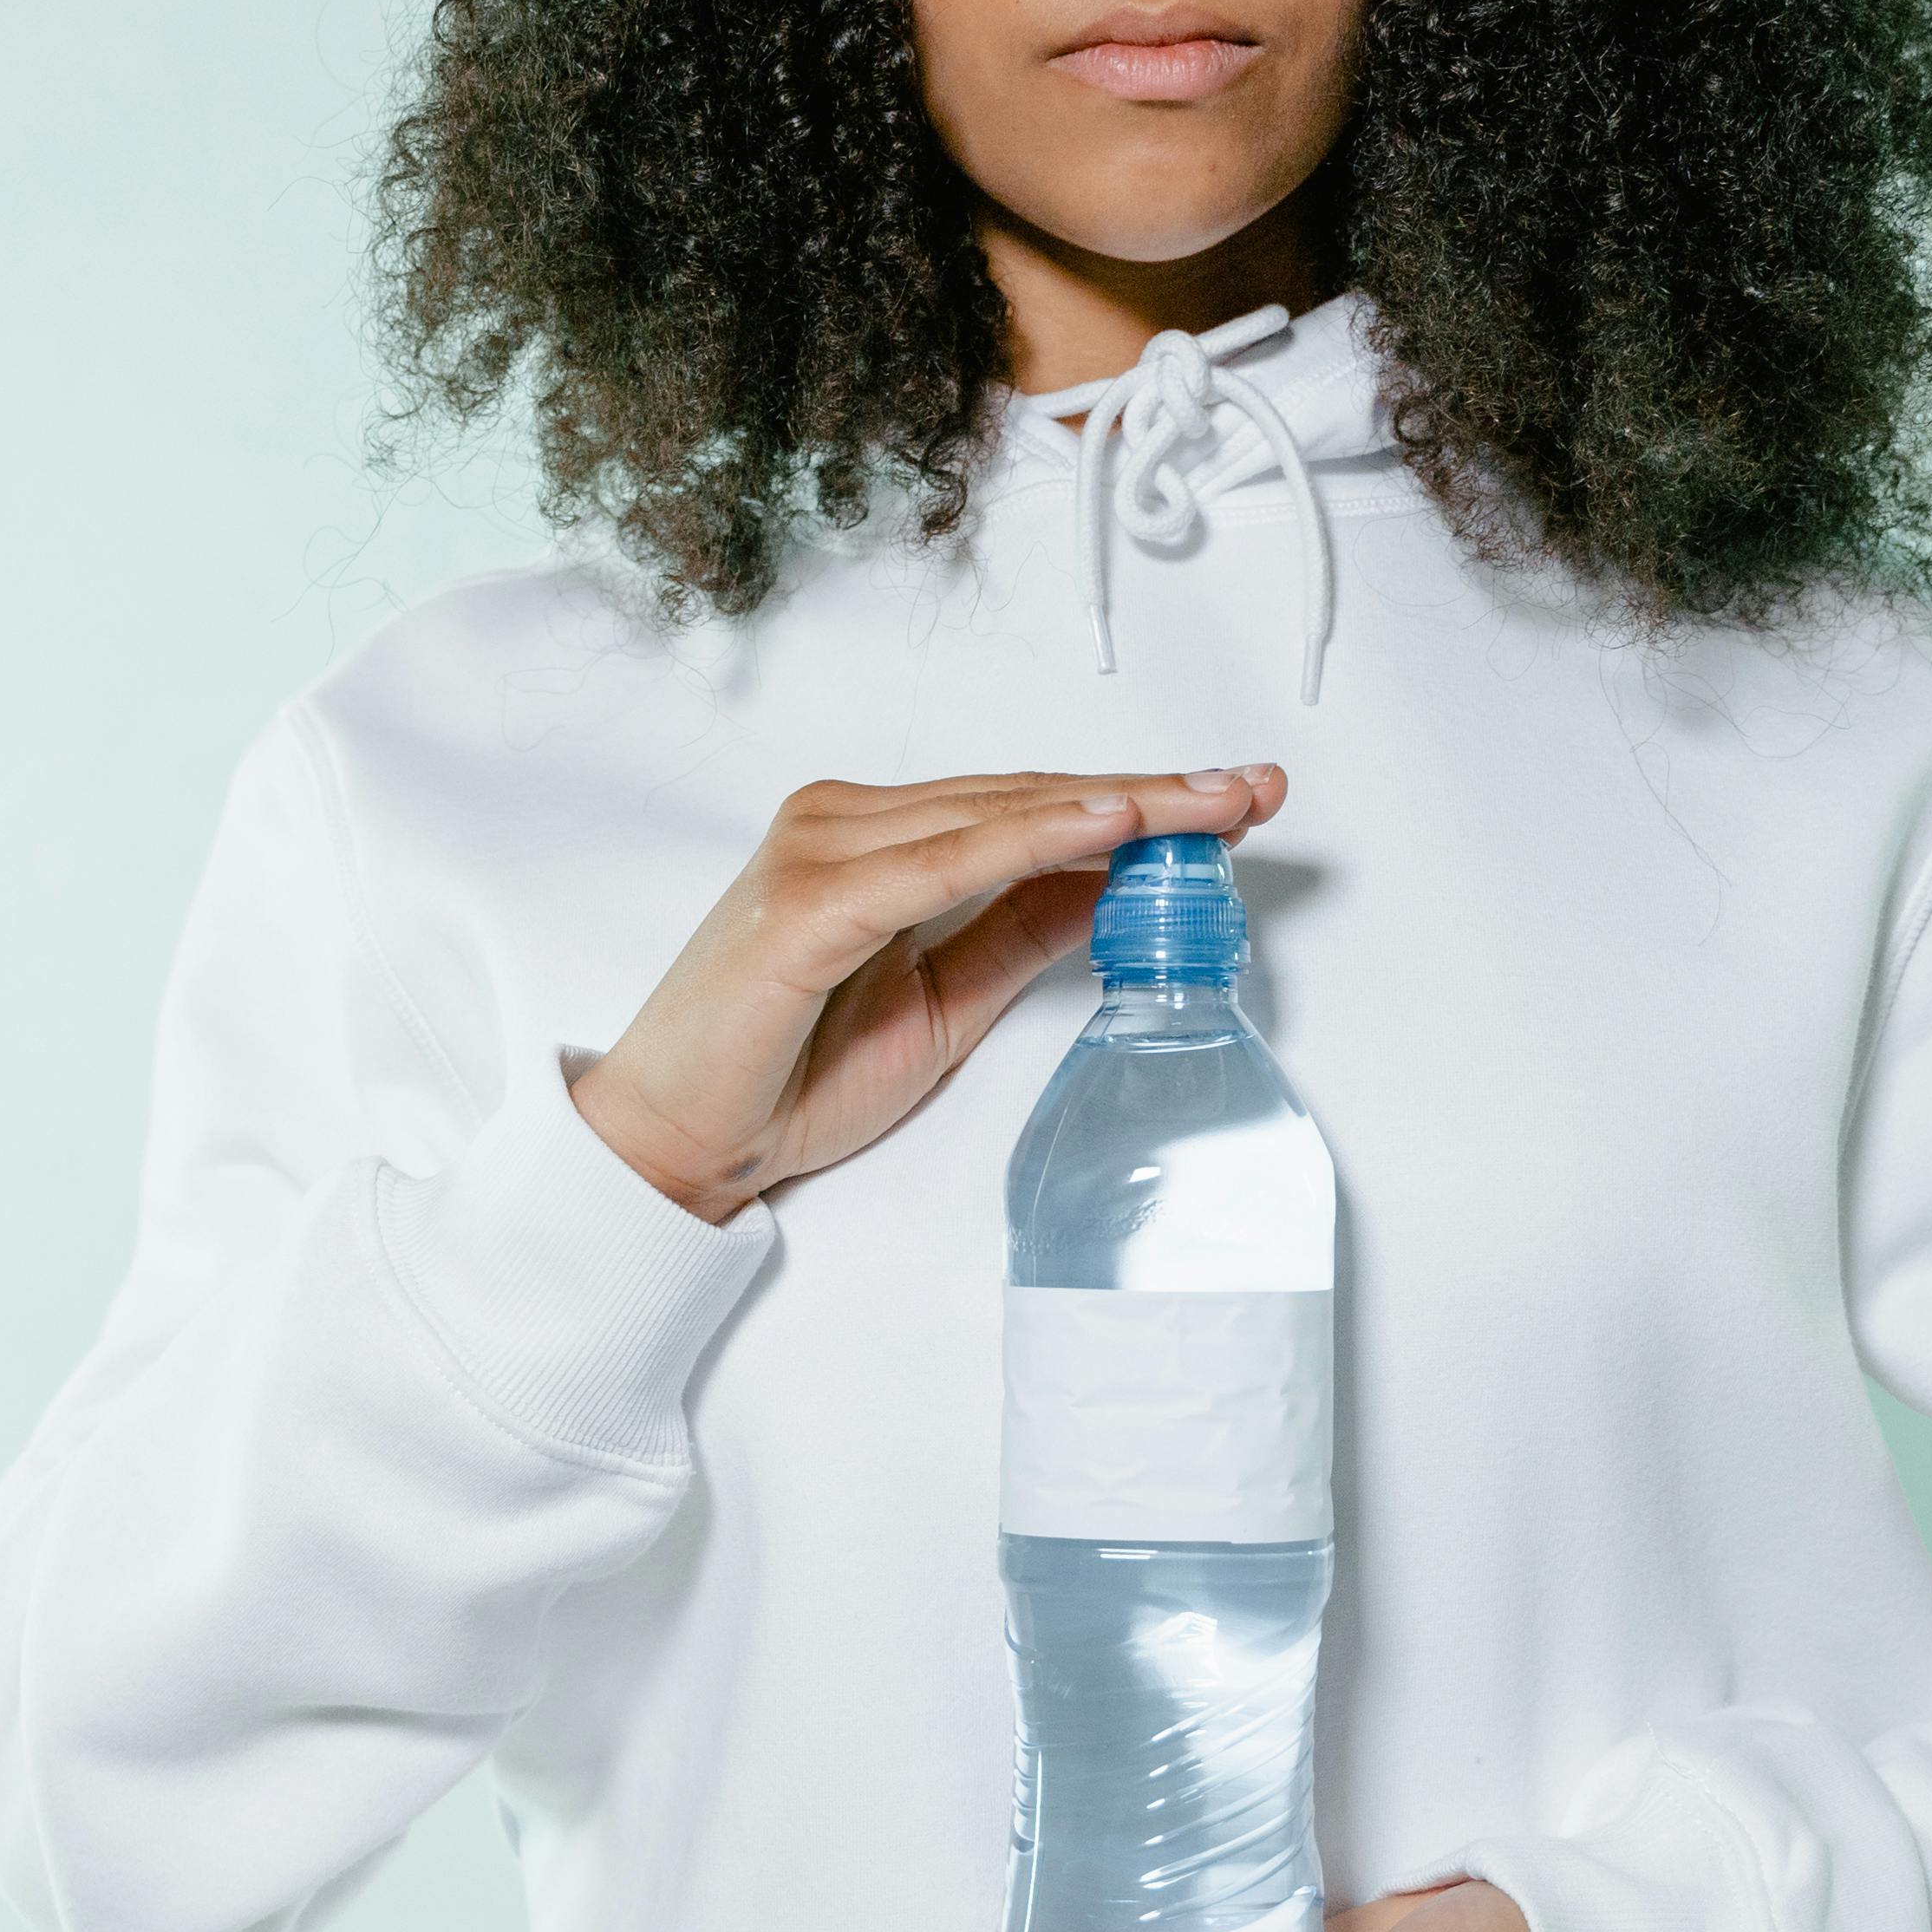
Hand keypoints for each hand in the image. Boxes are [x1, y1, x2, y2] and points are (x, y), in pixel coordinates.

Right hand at [568, 766, 1287, 1223]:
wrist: (679, 1143)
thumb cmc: (787, 1073)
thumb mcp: (942, 1001)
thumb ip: (1016, 930)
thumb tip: (1113, 882)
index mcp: (875, 838)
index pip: (1030, 804)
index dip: (1138, 800)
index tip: (1235, 799)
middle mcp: (845, 822)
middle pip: (1027, 795)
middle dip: (1151, 793)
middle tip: (1253, 788)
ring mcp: (822, 851)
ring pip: (998, 814)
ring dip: (1115, 806)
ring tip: (1211, 803)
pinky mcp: (809, 903)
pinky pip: (942, 863)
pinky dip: (1030, 839)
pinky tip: (1108, 826)